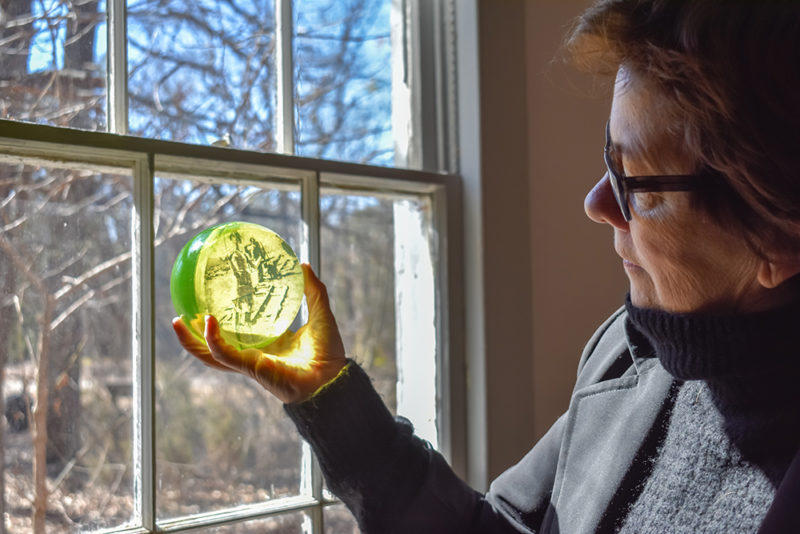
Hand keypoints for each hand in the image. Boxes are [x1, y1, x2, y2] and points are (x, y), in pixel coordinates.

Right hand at [172, 263, 346, 403]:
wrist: (332, 378)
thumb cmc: (328, 353)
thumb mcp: (320, 314)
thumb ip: (313, 290)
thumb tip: (303, 264)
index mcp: (267, 343)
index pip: (236, 334)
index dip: (220, 323)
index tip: (206, 303)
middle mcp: (254, 354)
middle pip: (214, 348)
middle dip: (193, 336)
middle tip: (178, 316)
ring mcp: (249, 362)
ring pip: (210, 355)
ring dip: (190, 341)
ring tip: (176, 321)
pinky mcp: (250, 367)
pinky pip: (224, 354)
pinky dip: (212, 340)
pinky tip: (207, 322)